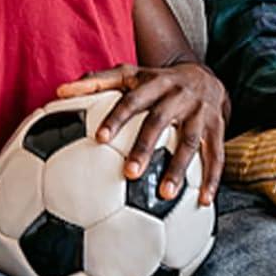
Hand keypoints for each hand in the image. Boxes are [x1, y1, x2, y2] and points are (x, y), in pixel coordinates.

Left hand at [56, 61, 228, 204]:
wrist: (205, 76)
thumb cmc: (156, 81)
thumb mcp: (130, 74)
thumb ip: (95, 82)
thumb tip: (58, 91)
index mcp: (155, 83)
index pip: (133, 99)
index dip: (117, 117)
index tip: (100, 139)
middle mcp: (179, 96)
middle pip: (160, 121)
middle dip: (146, 146)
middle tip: (130, 173)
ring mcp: (201, 112)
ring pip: (190, 140)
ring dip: (179, 167)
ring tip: (165, 194)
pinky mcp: (217, 127)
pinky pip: (216, 154)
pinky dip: (213, 178)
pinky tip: (204, 200)